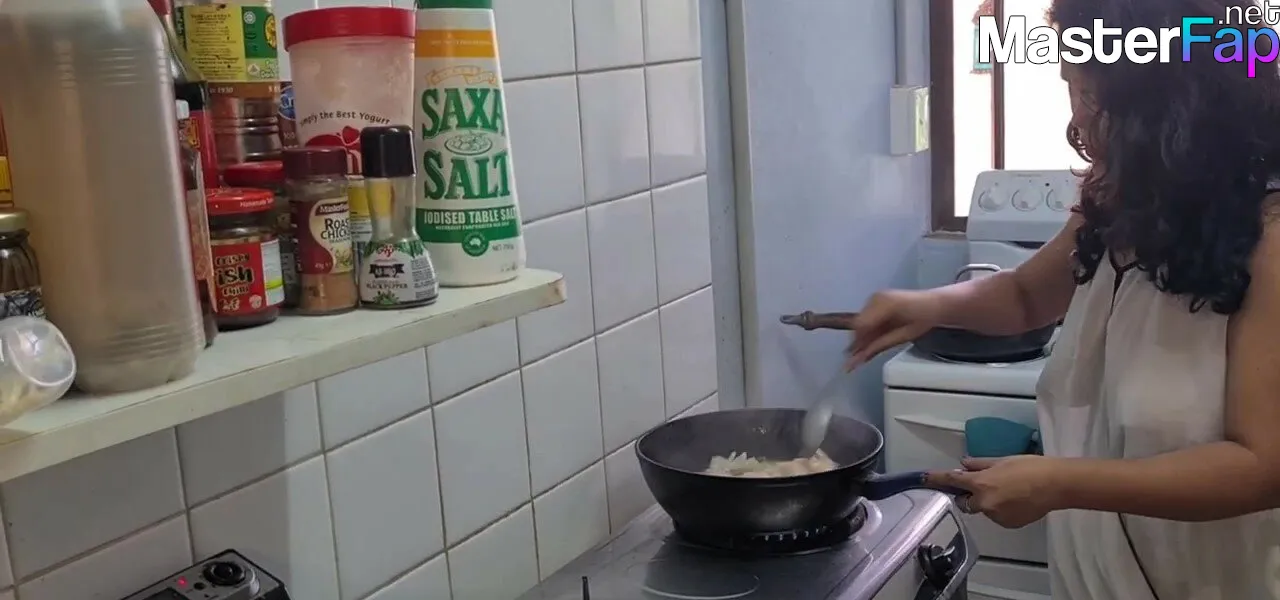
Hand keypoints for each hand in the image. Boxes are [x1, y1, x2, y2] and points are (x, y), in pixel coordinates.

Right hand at [845, 289, 943, 369]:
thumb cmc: (924, 320)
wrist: (935, 304)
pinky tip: (868, 342)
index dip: (856, 343)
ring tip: (861, 354)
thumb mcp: (904, 335)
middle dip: (858, 343)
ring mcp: (875, 298)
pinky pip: (866, 319)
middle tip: (855, 360)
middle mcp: (875, 298)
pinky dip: (867, 332)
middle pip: (858, 324)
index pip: (861, 325)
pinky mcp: (876, 301)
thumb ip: (880, 344)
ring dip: (862, 338)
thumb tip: (861, 357)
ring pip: (860, 323)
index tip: (853, 359)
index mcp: (884, 305)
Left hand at [925, 456, 1064, 528]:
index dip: (936, 479)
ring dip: (988, 502)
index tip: (923, 478)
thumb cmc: (1030, 467)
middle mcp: (984, 503)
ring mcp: (996, 516)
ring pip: (983, 509)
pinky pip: (997, 516)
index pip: (952, 481)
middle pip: (966, 502)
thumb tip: (963, 464)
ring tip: (1009, 491)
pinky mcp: (1008, 524)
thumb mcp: (1002, 460)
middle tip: (984, 484)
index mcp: (981, 484)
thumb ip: (979, 464)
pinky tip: (1017, 500)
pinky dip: (1001, 509)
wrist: (1056, 485)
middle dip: (969, 495)